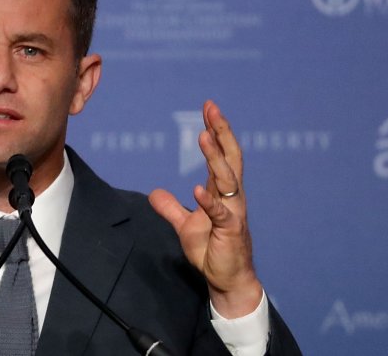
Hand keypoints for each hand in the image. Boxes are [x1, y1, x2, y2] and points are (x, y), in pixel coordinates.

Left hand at [149, 100, 261, 317]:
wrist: (226, 279)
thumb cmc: (212, 250)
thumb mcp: (185, 226)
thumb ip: (172, 208)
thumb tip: (154, 192)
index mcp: (220, 192)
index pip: (220, 155)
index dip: (215, 131)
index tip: (208, 108)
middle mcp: (230, 197)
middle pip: (229, 157)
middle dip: (221, 132)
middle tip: (212, 108)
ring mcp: (232, 213)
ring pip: (227, 179)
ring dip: (215, 158)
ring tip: (204, 136)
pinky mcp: (230, 231)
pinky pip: (219, 214)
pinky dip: (208, 202)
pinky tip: (197, 190)